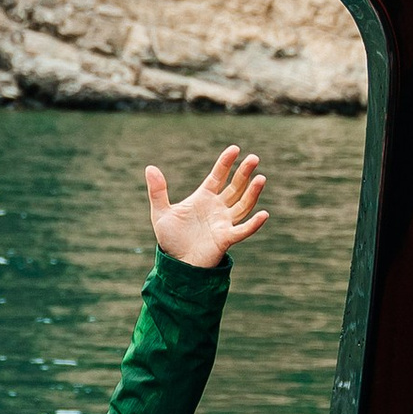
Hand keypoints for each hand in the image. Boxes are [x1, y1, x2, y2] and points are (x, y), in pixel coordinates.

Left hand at [144, 145, 266, 268]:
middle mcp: (218, 207)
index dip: (226, 163)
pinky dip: (253, 224)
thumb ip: (157, 191)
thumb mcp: (161, 213)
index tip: (235, 149)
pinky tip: (263, 214)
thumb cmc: (171, 238)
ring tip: (261, 178)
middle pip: (235, 187)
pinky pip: (242, 230)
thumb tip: (149, 168)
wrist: (177, 264)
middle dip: (244, 173)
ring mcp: (224, 222)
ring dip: (252, 193)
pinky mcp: (226, 239)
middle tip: (254, 158)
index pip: (218, 176)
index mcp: (204, 197)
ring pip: (243, 205)